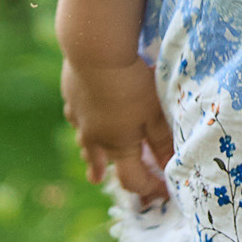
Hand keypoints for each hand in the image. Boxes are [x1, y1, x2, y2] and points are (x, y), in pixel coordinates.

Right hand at [61, 55, 174, 203]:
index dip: (149, 188)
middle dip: (109, 174)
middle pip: (102, 163)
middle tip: (105, 182)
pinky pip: (75, 115)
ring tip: (91, 162)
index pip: (133, 179)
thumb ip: (162, 142)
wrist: (94, 50)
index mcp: (118, 145)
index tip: (162, 190)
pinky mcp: (70, 94)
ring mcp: (79, 116)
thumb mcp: (154, 114)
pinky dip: (81, 121)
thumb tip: (171, 168)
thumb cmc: (131, 84)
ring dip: (91, 154)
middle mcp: (95, 136)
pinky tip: (82, 116)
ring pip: (85, 141)